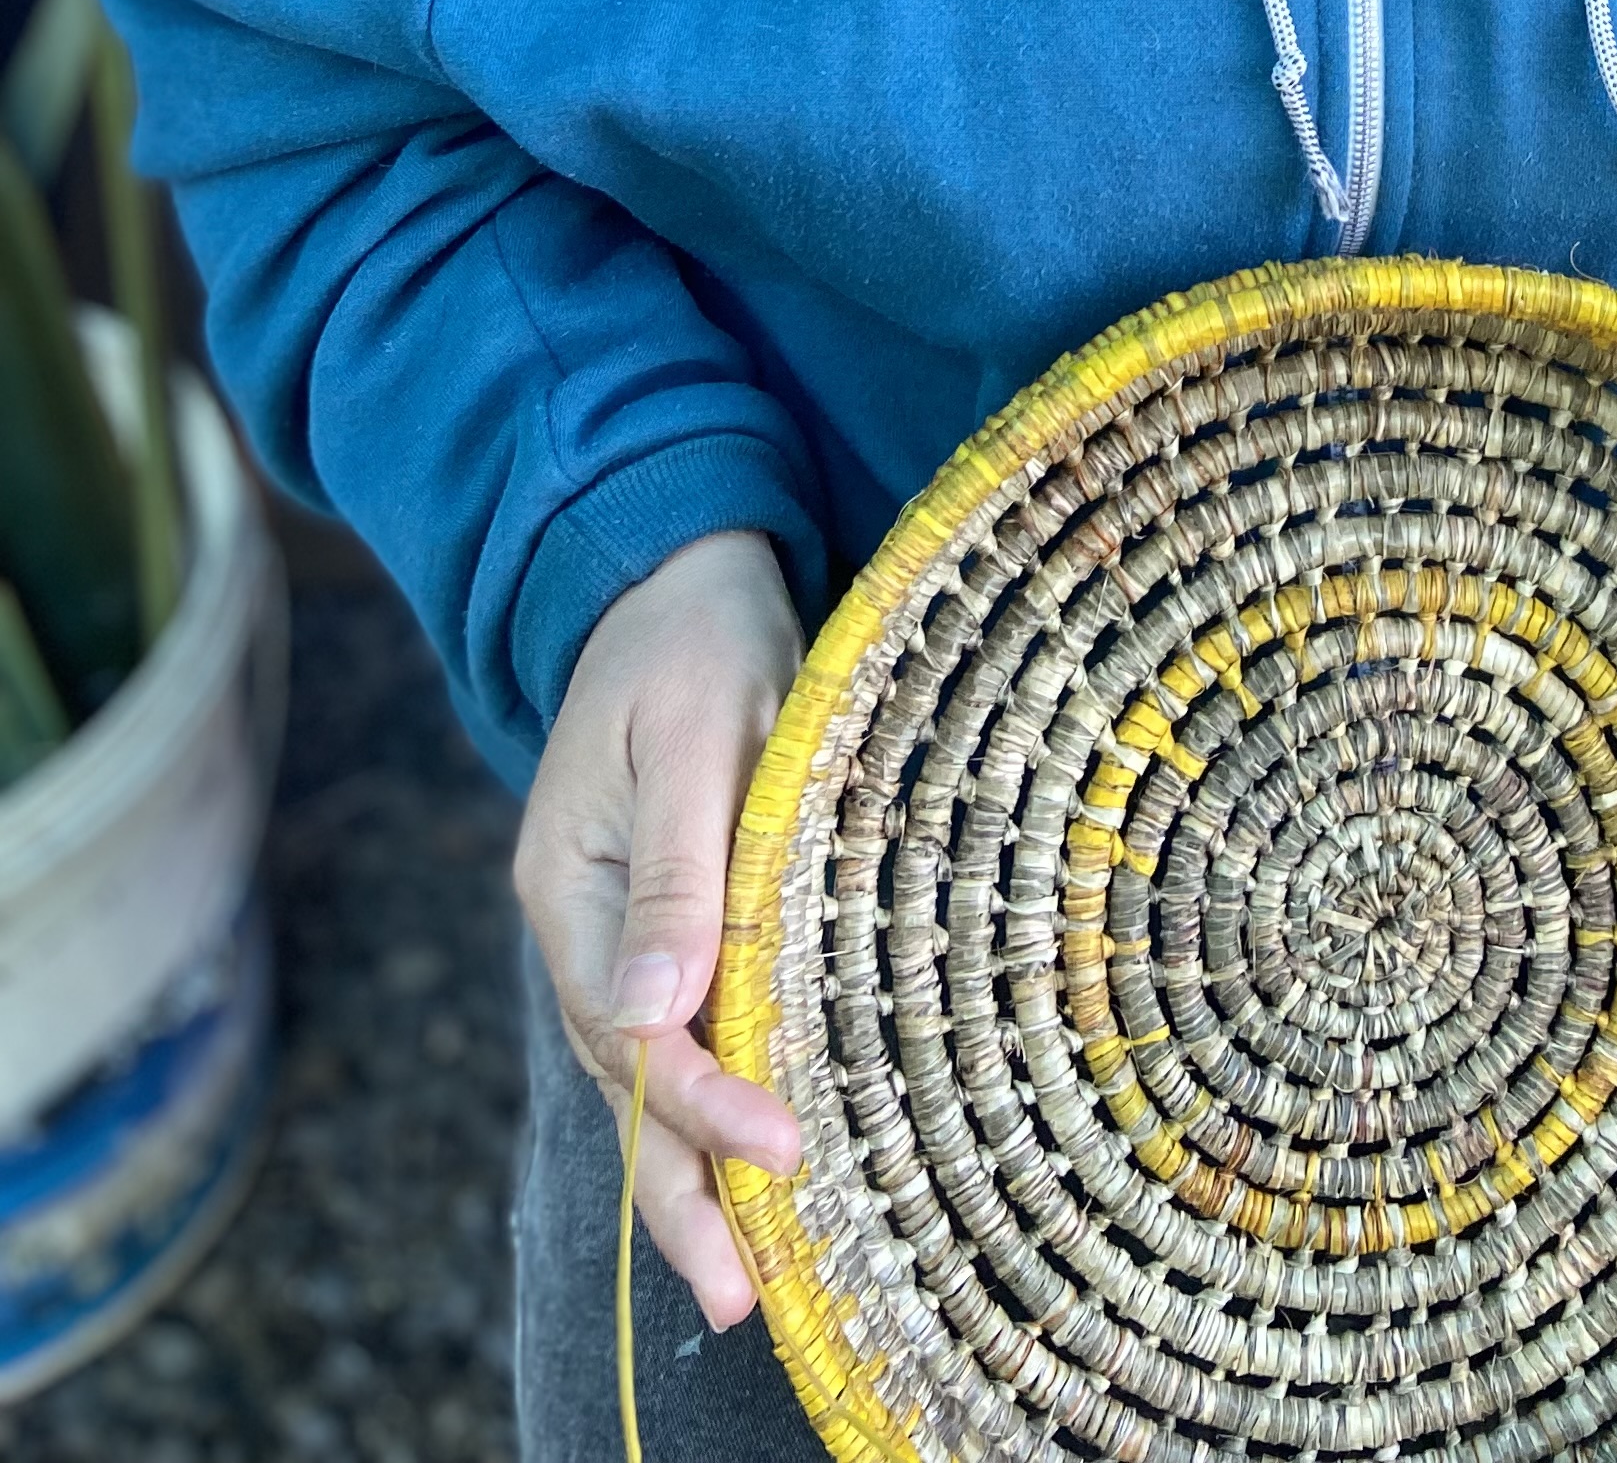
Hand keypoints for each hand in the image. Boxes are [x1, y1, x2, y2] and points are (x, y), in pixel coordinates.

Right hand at [513, 528, 807, 1326]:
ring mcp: (611, 926)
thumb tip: (660, 1006)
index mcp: (574, 880)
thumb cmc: (696, 635)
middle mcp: (582, 921)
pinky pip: (673, 1034)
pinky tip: (744, 1172)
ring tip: (740, 1286)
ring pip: (645, 1076)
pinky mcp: (661, 916)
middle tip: (737, 1302)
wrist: (676, 571)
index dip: (710, 1098)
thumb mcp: (696, 729)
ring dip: (690, 1176)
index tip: (785, 1147)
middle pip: (625, 1080)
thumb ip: (681, 865)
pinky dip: (703, 1110)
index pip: (639, 1024)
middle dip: (682, 1193)